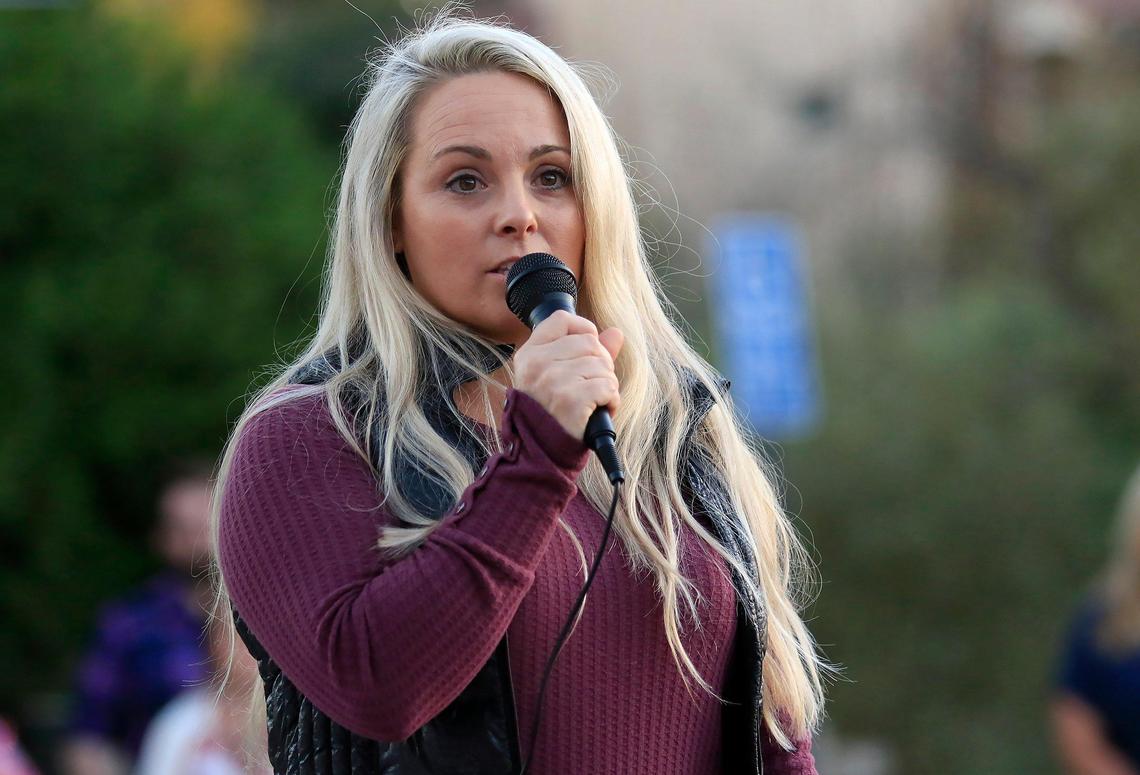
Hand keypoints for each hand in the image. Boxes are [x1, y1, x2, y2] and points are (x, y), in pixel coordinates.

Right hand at [512, 310, 623, 440]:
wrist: (542, 450)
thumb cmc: (551, 412)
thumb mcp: (559, 376)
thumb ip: (587, 352)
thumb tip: (616, 332)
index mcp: (530, 354)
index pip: (562, 319)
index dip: (583, 330)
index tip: (587, 352)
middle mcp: (538, 364)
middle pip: (590, 342)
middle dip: (601, 364)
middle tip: (592, 385)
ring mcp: (552, 381)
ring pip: (602, 365)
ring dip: (607, 384)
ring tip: (594, 401)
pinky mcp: (570, 399)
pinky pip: (607, 386)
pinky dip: (611, 400)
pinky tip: (600, 409)